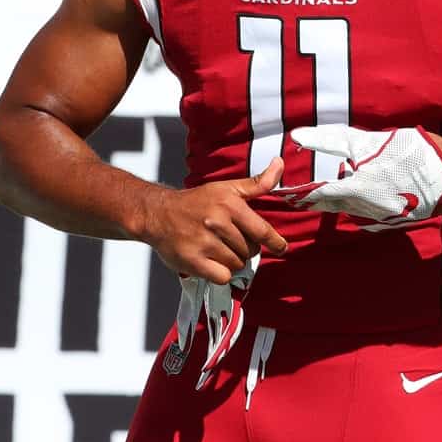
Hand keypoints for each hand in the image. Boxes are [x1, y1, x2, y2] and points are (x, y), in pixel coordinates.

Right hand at [142, 157, 286, 283]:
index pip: (261, 230)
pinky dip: (221, 273)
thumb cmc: (197, 201)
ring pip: (237, 264)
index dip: (275, 242)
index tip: (282, 247)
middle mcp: (217, 222)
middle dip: (245, 248)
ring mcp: (204, 242)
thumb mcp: (227, 188)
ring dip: (232, 261)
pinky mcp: (192, 261)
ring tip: (219, 249)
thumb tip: (279, 164)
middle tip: (231, 241)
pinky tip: (212, 262)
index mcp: (229, 204)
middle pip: (249, 250)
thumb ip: (257, 183)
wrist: (159, 213)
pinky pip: (222, 277)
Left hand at [274, 125, 441, 225]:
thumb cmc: (422, 156)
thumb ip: (346, 141)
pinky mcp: (391, 218)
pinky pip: (365, 211)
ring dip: (333, 198)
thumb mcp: (381, 141)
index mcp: (361, 185)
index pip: (320, 187)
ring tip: (316, 194)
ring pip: (347, 206)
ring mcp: (380, 214)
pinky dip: (356, 203)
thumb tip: (316, 141)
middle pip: (330, 201)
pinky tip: (355, 196)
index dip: (299, 189)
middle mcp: (366, 204)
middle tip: (291, 196)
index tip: (280, 191)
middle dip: (311, 197)